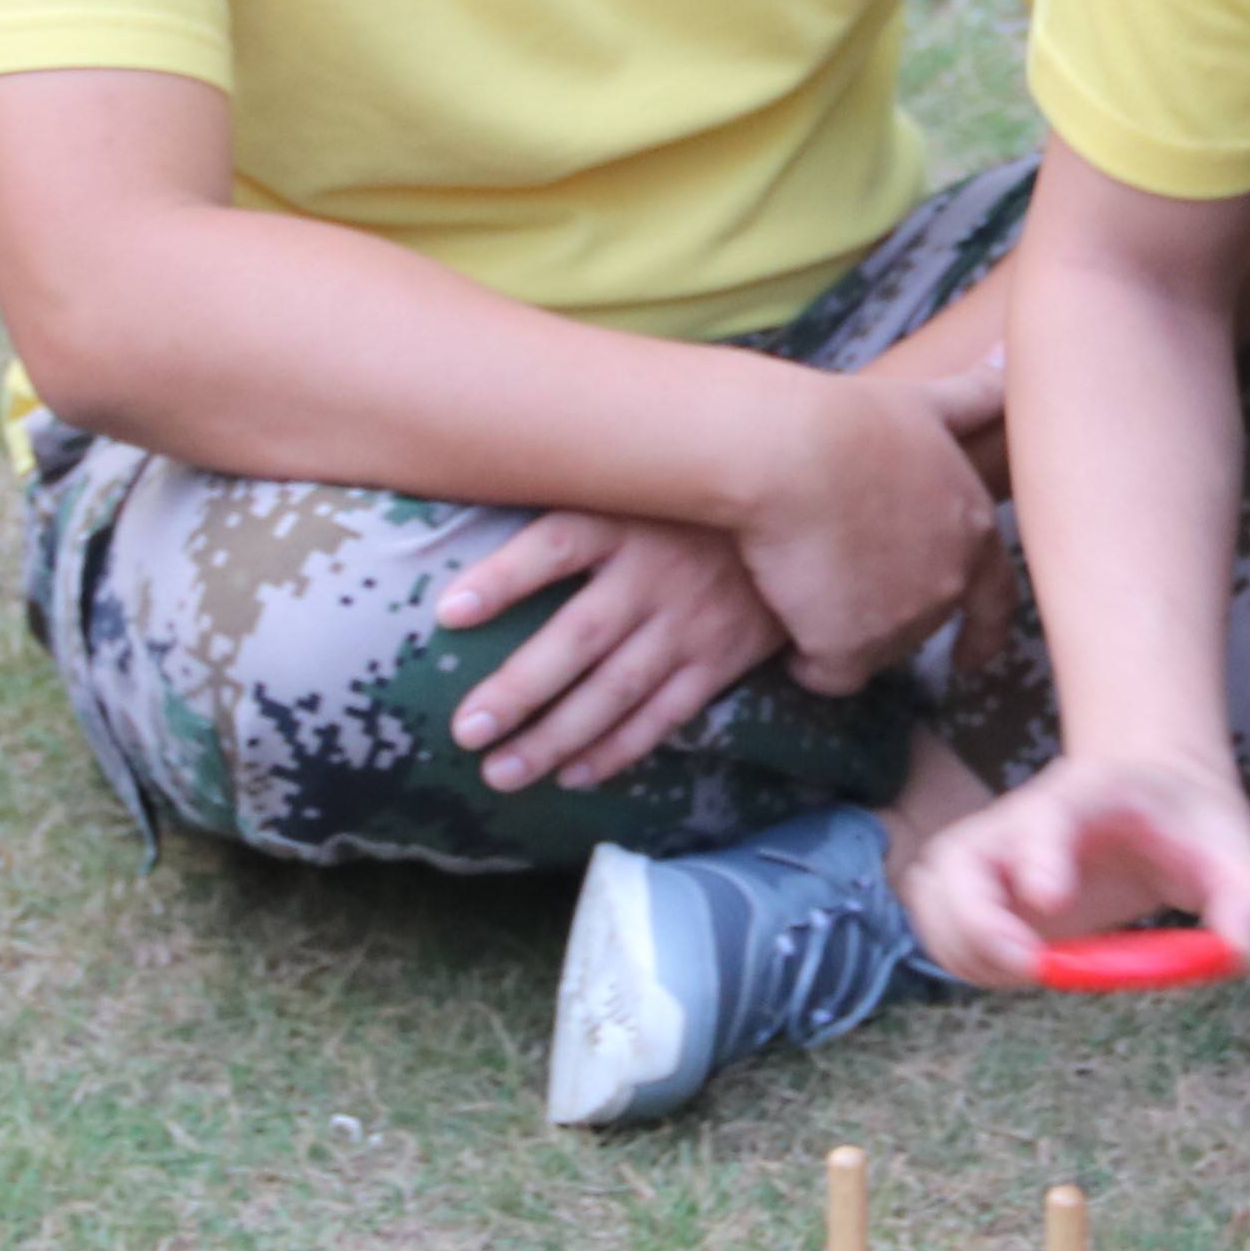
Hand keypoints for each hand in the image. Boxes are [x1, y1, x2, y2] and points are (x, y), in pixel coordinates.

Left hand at [437, 510, 787, 792]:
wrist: (801, 515)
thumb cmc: (691, 496)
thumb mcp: (640, 477)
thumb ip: (577, 489)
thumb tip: (488, 484)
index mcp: (626, 518)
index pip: (555, 544)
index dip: (503, 578)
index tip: (448, 612)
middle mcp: (655, 573)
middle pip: (578, 637)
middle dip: (520, 690)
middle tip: (467, 732)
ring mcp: (691, 621)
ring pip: (616, 688)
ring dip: (557, 736)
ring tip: (502, 772)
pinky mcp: (720, 657)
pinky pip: (665, 713)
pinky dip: (619, 748)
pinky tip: (573, 774)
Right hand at [729, 356, 1004, 695]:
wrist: (787, 453)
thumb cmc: (848, 419)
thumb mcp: (922, 401)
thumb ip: (973, 395)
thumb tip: (1012, 354)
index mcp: (972, 528)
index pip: (995, 596)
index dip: (984, 629)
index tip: (972, 659)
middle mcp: (949, 581)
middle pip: (922, 623)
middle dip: (887, 616)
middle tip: (841, 592)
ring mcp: (902, 620)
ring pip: (874, 650)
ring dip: (846, 635)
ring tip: (806, 597)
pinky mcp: (849, 647)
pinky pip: (830, 675)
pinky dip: (812, 666)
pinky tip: (792, 645)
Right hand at [898, 748, 1249, 987]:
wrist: (1155, 792)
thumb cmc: (1193, 827)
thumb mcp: (1241, 858)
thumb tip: (1236, 956)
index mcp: (1090, 793)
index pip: (1046, 814)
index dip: (1038, 855)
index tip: (1053, 901)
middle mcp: (1023, 817)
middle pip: (955, 861)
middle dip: (978, 926)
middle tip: (1034, 968)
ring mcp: (990, 851)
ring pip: (931, 897)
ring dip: (966, 949)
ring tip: (1032, 969)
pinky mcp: (976, 888)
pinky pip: (940, 926)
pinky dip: (965, 960)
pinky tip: (1022, 968)